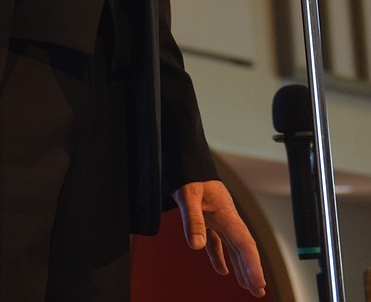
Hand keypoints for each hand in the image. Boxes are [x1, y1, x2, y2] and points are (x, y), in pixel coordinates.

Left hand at [173, 180, 265, 295]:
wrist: (184, 156)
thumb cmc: (189, 171)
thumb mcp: (188, 194)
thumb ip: (193, 219)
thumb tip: (196, 246)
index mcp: (227, 212)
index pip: (244, 243)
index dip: (252, 264)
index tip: (259, 283)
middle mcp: (226, 216)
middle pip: (243, 247)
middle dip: (252, 269)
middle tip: (259, 291)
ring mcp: (217, 217)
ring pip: (232, 246)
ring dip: (240, 265)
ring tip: (247, 286)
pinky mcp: (207, 217)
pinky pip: (217, 241)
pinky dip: (219, 255)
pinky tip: (222, 270)